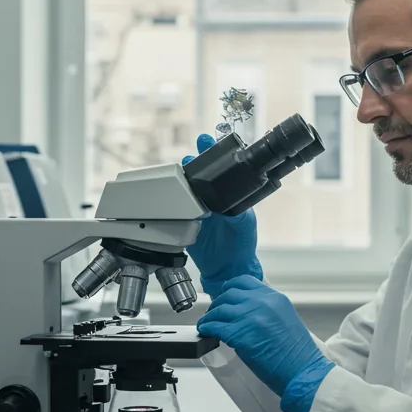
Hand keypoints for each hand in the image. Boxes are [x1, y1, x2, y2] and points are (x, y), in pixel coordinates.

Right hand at [183, 134, 262, 297]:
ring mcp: (195, 211)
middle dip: (192, 164)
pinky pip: (174, 211)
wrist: (227, 270)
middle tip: (190, 158)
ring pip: (184, 191)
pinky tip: (167, 197)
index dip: (212, 154)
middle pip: (197, 176)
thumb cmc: (241, 244)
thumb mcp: (244, 225)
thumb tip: (227, 206)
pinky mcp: (184, 224)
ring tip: (180, 172)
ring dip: (179, 180)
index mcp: (226, 196)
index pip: (219, 170)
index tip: (206, 141)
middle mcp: (209, 200)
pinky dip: (169, 203)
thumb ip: (237, 214)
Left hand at [197, 276, 333, 397]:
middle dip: (218, 304)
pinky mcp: (238, 334)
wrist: (302, 371)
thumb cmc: (297, 354)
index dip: (231, 288)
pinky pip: (214, 326)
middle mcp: (262, 303)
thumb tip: (246, 311)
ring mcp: (249, 317)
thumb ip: (267, 310)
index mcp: (275, 298)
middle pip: (229, 294)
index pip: (245, 281)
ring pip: (219, 309)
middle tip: (214, 313)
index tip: (225, 295)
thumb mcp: (286, 319)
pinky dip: (207, 328)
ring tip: (207, 324)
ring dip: (210, 317)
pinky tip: (205, 332)